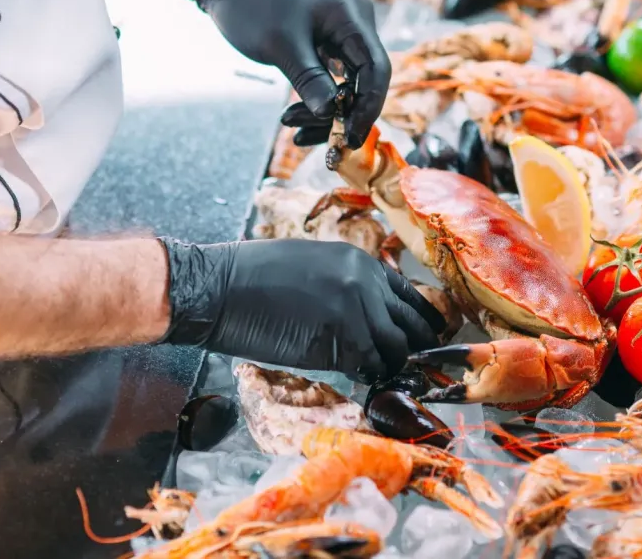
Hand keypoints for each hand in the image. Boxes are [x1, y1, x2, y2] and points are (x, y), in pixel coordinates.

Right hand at [159, 238, 443, 381]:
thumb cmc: (253, 277)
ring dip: (389, 367)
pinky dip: (369, 377)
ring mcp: (357, 311)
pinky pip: (370, 366)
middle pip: (411, 325)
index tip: (422, 339)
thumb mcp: (313, 265)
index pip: (409, 296)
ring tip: (376, 375)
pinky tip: (359, 380)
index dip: (418, 321)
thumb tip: (369, 313)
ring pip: (396, 350)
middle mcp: (366, 283)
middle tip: (408, 368)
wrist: (220, 288)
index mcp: (360, 262)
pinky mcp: (342, 340)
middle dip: (413, 349)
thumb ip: (346, 284)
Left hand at [179, 0, 390, 148]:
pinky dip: (316, 103)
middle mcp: (355, 26)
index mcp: (351, 16)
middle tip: (307, 136)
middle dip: (340, 114)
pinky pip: (332, 83)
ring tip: (289, 126)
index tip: (351, 138)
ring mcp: (343, 38)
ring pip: (347, 88)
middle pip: (364, 83)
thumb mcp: (280, 44)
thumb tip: (330, 113)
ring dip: (322, 113)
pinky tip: (294, 120)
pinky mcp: (328, 50)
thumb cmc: (253, 5)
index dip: (368, 107)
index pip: (376, 68)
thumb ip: (309, 78)